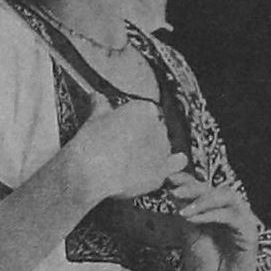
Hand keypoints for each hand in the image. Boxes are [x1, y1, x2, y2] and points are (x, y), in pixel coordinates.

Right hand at [71, 95, 187, 206]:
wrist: (94, 172)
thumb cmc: (93, 144)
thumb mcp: (94, 118)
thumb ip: (101, 106)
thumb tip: (97, 98)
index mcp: (144, 109)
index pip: (144, 111)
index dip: (132, 121)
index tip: (121, 128)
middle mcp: (158, 126)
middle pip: (155, 128)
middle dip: (142, 136)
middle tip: (123, 145)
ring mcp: (163, 148)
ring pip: (163, 146)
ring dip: (153, 150)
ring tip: (132, 160)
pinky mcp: (163, 169)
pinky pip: (177, 163)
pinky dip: (173, 162)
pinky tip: (164, 164)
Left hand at [167, 170, 258, 270]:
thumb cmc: (205, 268)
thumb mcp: (189, 235)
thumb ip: (185, 213)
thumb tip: (173, 190)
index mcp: (215, 211)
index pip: (203, 187)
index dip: (187, 179)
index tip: (168, 178)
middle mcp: (230, 212)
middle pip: (214, 188)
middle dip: (193, 187)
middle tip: (174, 192)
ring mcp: (241, 221)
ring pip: (227, 196)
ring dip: (203, 199)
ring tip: (184, 211)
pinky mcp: (249, 233)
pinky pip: (232, 216)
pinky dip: (212, 214)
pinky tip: (194, 220)